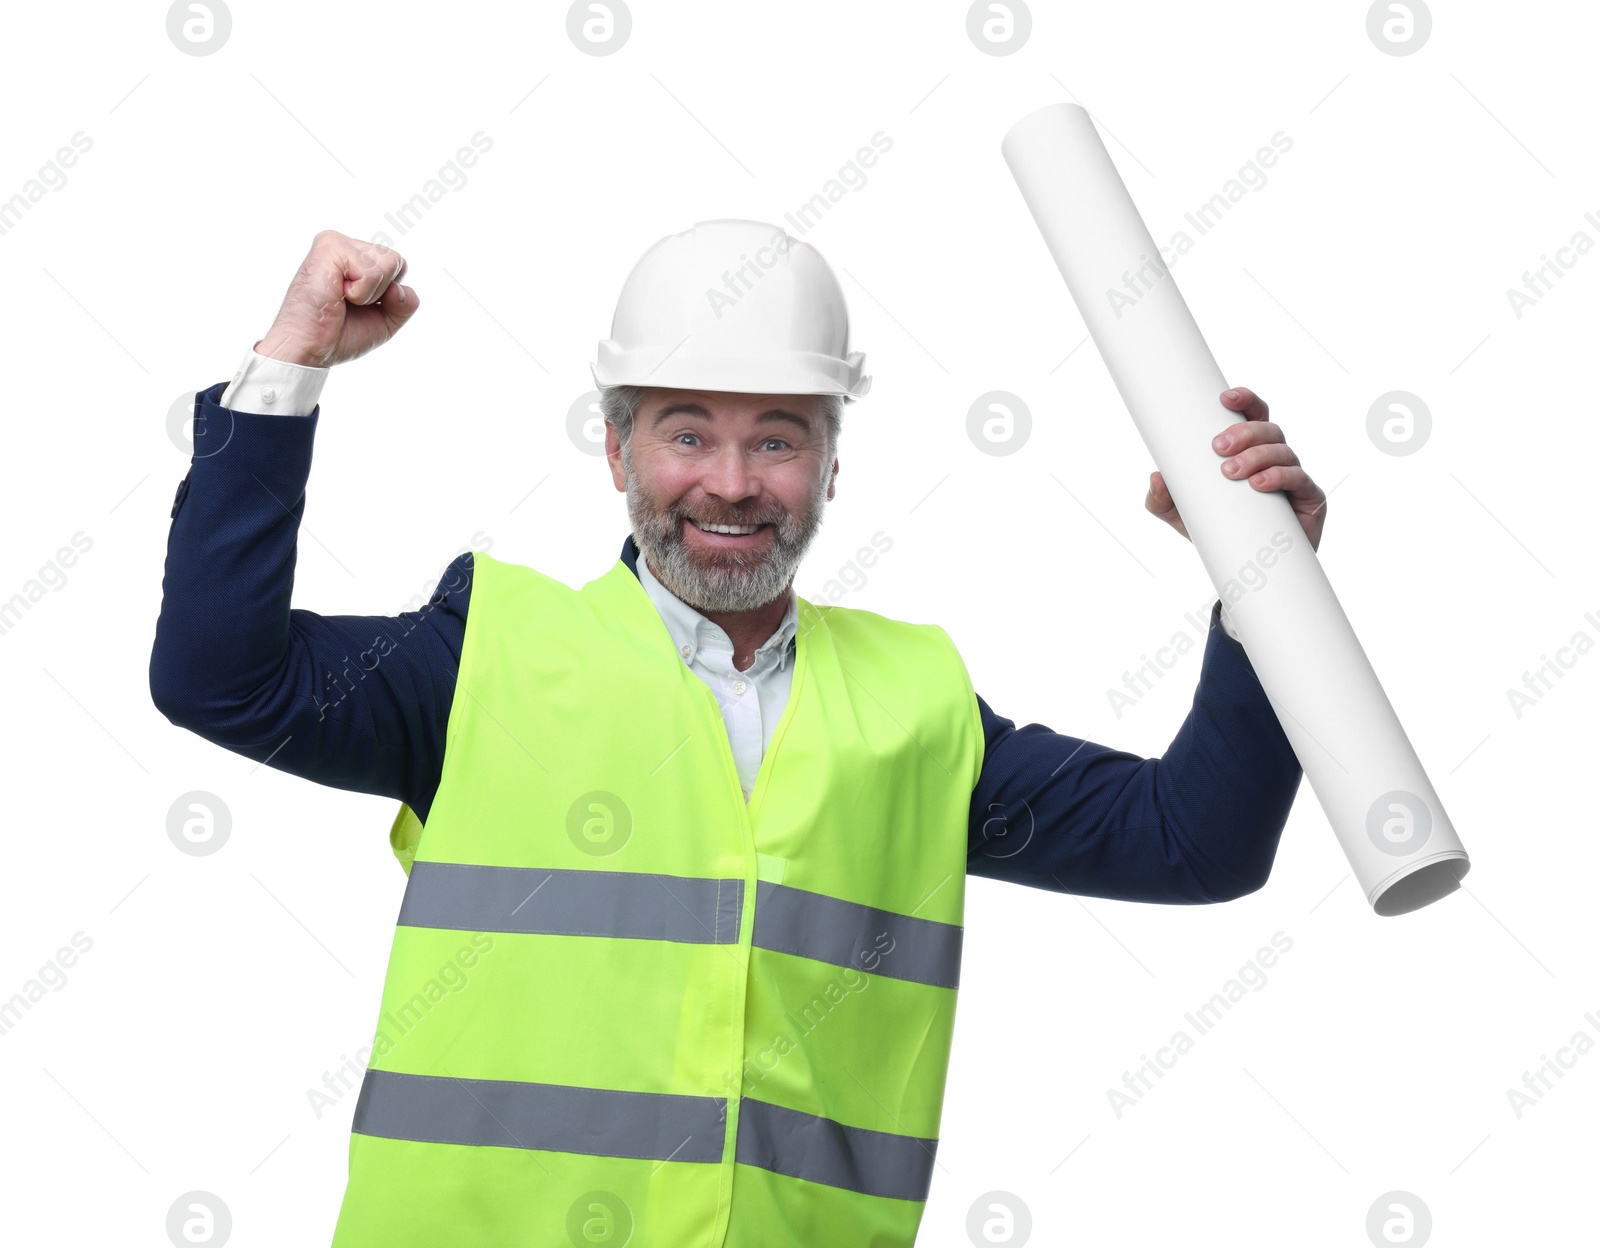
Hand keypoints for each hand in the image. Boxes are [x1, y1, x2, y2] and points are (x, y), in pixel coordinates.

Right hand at [254, 230, 419, 368]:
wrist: (309, 349)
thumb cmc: (339, 335)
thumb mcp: (386, 321)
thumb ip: (405, 303)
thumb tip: (399, 287)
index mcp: (356, 257)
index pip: (398, 266)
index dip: (389, 295)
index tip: (359, 306)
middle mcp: (346, 245)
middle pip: (397, 262)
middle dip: (382, 293)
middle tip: (348, 303)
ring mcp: (336, 243)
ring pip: (389, 263)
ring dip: (369, 293)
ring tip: (340, 298)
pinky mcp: (329, 247)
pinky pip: (372, 272)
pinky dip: (360, 293)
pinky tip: (336, 295)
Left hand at [1145, 386, 1326, 553]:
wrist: (1248, 568)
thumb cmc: (1219, 531)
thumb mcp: (1182, 517)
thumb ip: (1162, 500)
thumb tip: (1156, 477)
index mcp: (1250, 451)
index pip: (1253, 416)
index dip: (1245, 400)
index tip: (1224, 397)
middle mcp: (1275, 459)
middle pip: (1268, 430)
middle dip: (1244, 432)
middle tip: (1217, 447)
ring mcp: (1293, 477)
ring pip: (1282, 452)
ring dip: (1257, 456)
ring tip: (1231, 472)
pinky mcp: (1308, 499)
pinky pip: (1299, 479)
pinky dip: (1279, 477)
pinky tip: (1259, 483)